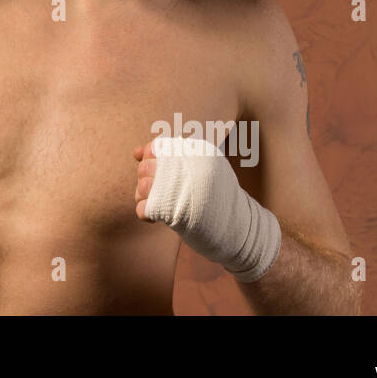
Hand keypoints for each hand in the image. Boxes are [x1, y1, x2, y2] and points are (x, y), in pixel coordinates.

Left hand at [131, 134, 282, 281]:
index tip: (158, 173)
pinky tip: (159, 218)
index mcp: (197, 152)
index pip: (157, 147)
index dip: (151, 161)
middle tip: (161, 194)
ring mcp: (180, 189)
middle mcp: (188, 166)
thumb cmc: (218, 199)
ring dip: (145, 199)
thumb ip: (170, 157)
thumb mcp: (203, 168)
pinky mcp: (174, 213)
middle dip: (147, 182)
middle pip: (146, 168)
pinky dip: (146, 215)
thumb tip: (135, 152)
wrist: (241, 231)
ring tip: (160, 205)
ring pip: (142, 187)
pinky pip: (143, 209)